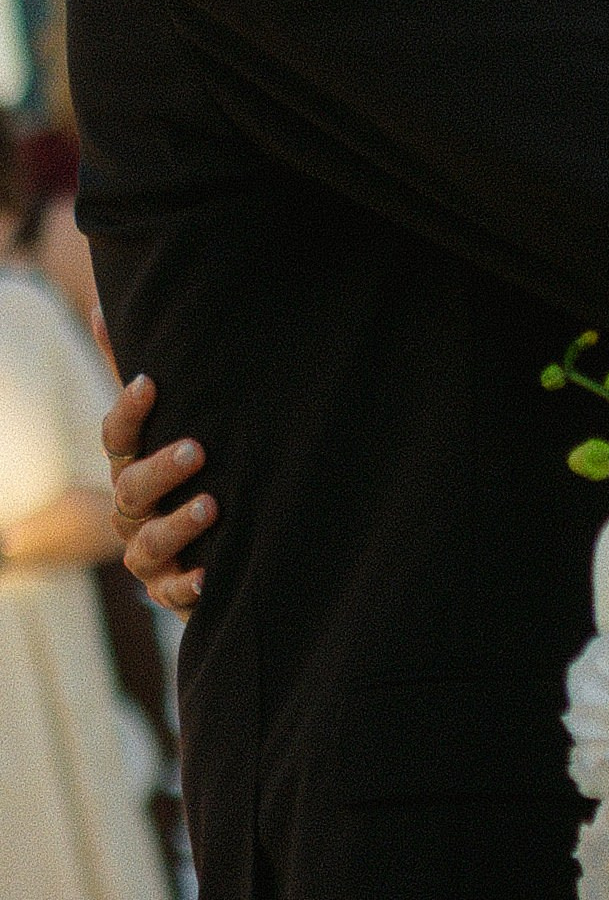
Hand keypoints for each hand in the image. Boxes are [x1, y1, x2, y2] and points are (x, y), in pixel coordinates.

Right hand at [102, 370, 213, 613]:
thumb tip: (104, 307)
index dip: (130, 410)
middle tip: (197, 450)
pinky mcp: (170, 589)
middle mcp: (132, 510)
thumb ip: (138, 375)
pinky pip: (171, 592)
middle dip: (160, 470)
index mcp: (131, 466)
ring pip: (146, 543)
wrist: (214, 549)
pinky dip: (188, 585)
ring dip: (175, 525)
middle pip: (130, 489)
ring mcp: (147, 554)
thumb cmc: (190, 473)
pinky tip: (209, 574)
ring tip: (212, 505)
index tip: (151, 382)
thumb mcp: (171, 422)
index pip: (117, 437)